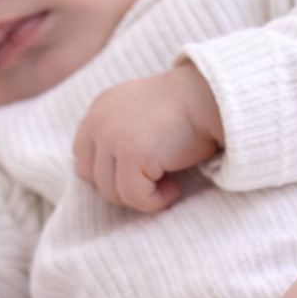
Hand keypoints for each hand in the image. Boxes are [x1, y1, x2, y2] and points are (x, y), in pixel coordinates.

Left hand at [72, 64, 222, 212]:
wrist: (213, 97)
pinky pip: (135, 197)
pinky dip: (156, 201)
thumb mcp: (142, 115)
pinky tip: (175, 187)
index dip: (109, 172)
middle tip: (156, 179)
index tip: (140, 171)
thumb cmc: (187, 110)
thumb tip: (113, 176)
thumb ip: (121, 135)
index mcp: (100, 109)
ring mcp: (111, 137)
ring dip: (142, 195)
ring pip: (112, 192)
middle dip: (123, 185)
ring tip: (169, 181)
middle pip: (93, 178)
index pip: (83, 156)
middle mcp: (99, 121)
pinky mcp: (131, 154)